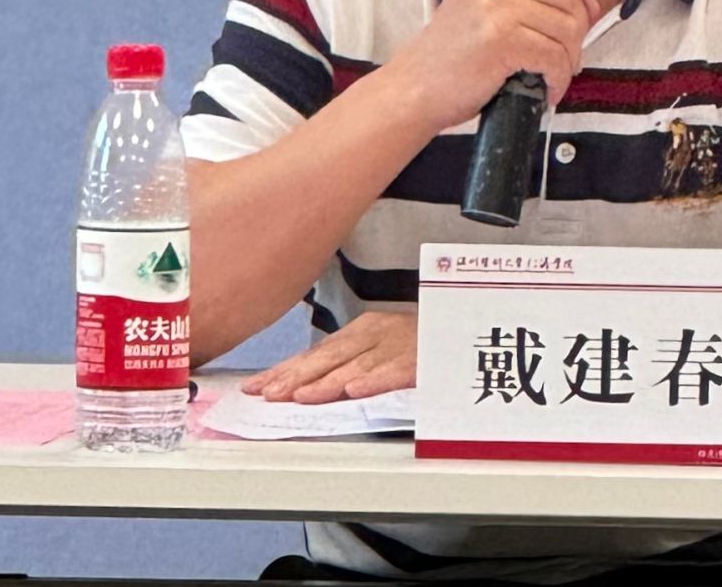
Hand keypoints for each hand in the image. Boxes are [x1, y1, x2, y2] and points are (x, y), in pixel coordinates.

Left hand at [240, 309, 417, 401]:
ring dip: (326, 382)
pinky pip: (395, 370)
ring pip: (356, 366)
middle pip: (328, 358)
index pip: (315, 354)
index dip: (284, 371)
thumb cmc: (420, 342)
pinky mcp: (421, 358)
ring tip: (300, 397)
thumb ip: (347, 364)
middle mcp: (375, 334)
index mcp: (362, 331)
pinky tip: (355, 391)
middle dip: (295, 377)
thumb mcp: (380, 348)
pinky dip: (374, 380)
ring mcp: (397, 344)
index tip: (254, 387)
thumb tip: (301, 387)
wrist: (467, 324)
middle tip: (267, 394)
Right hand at [386, 0, 602, 134]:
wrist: (416, 85)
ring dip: (569, 58)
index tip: (574, 4)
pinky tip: (545, 89)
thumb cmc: (459, 49)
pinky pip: (554, 56)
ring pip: (568, 26)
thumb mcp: (491, 3)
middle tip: (562, 55)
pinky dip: (558, 79)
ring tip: (552, 74)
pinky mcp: (501, 38)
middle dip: (577, 30)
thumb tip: (593, 3)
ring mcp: (495, 3)